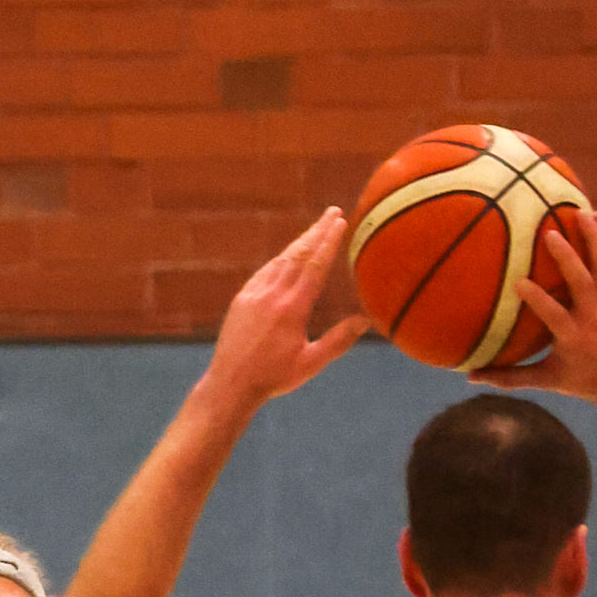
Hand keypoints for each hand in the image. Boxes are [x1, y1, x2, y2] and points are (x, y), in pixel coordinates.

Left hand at [205, 209, 367, 409]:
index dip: (328, 241)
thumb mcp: (311, 363)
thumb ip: (339, 340)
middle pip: (299, 255)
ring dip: (299, 243)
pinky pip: (264, 272)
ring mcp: (253, 295)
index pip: (315, 266)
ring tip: (315, 229)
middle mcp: (272, 295)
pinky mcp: (241, 300)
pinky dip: (279, 260)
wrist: (230, 384)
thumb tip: (366, 320)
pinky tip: (287, 256)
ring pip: (280, 261)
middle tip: (332, 212)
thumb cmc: (273, 378)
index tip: (339, 221)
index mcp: (292, 308)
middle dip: (317, 231)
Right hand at [474, 205, 596, 414]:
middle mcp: (594, 317)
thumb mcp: (546, 381)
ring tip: (580, 212)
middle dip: (568, 259)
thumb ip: (509, 378)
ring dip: (593, 238)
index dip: (538, 298)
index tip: (518, 282)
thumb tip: (470, 376)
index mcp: (573, 338)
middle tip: (549, 234)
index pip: (554, 315)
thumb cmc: (581, 380)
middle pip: (582, 283)